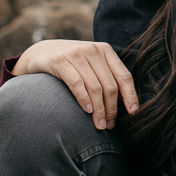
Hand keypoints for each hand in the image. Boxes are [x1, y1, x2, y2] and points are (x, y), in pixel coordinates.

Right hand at [13, 39, 137, 129]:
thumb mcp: (92, 63)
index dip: (130, 96)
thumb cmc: (73, 63)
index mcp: (106, 50)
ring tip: (100, 124)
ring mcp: (76, 54)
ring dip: (99, 110)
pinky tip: (87, 111)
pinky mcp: (60, 60)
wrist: (42, 52)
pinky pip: (77, 84)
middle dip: (111, 109)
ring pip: (95, 87)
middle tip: (109, 125)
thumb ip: (107, 76)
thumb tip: (126, 104)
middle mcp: (93, 50)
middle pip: (109, 85)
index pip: (124, 76)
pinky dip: (84, 99)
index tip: (133, 113)